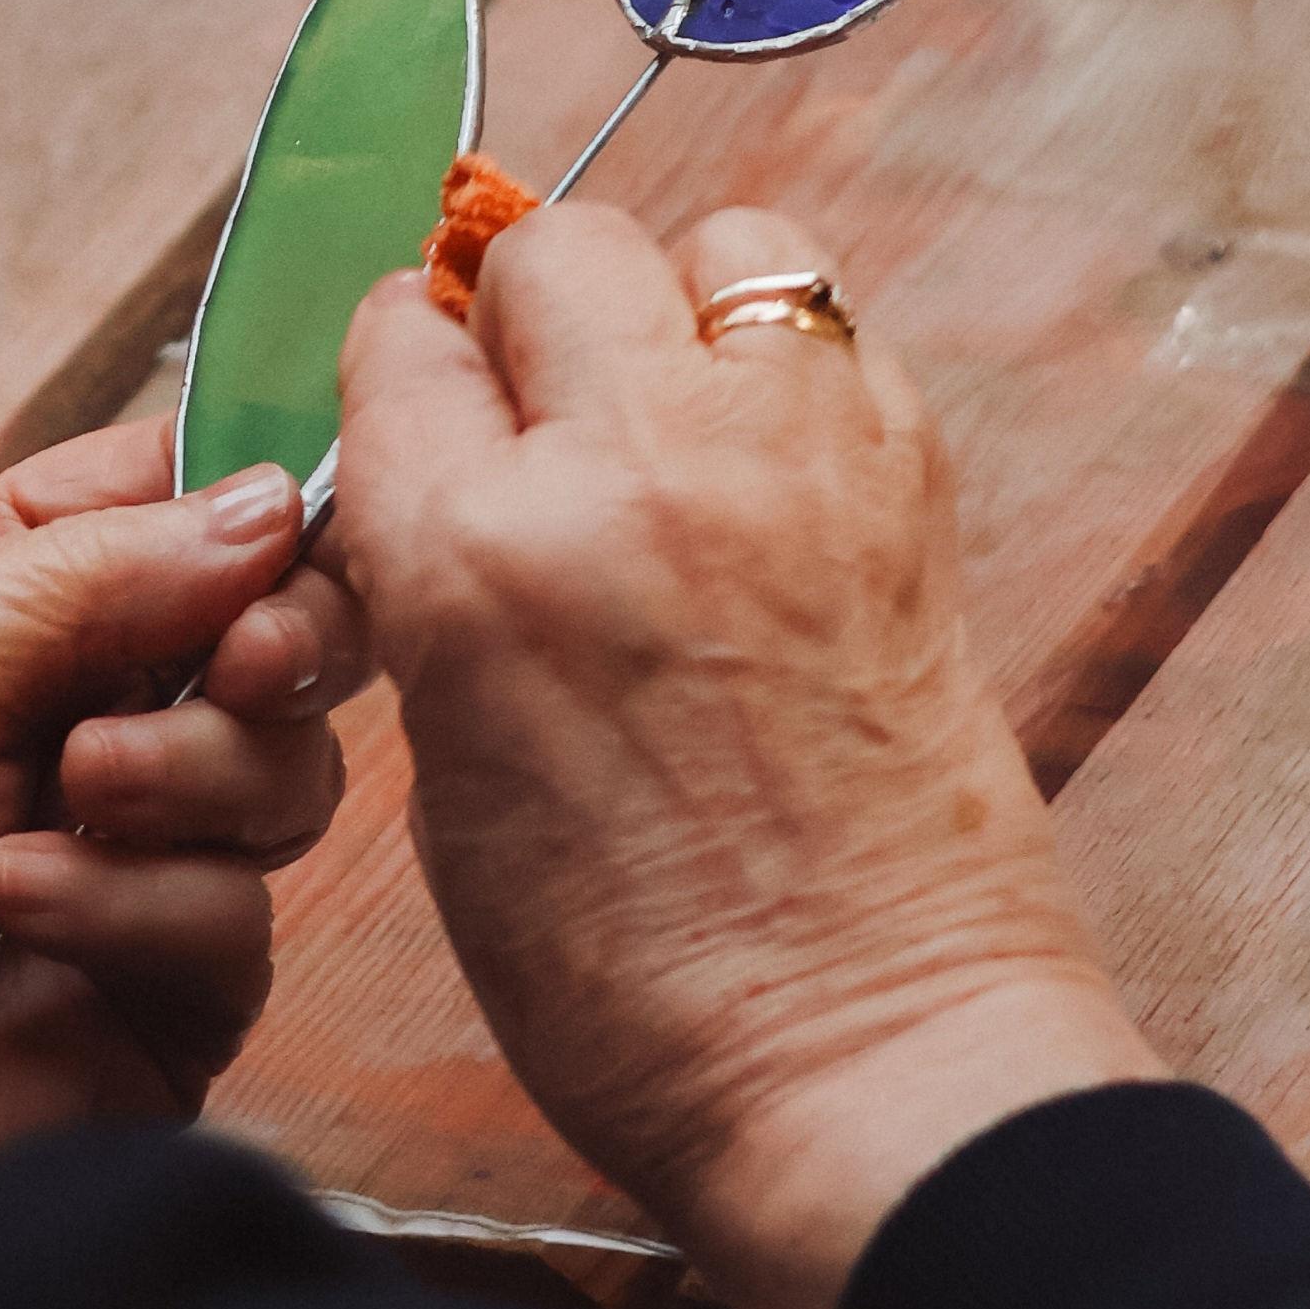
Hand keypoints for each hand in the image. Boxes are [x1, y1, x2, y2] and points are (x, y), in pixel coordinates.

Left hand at [0, 418, 367, 1259]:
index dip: (239, 499)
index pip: (171, 503)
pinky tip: (24, 901)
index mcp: (7, 600)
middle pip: (274, 630)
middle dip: (275, 633)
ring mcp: (142, 850)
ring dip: (194, 767)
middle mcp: (91, 713)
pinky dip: (140, 900)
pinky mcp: (171, 986)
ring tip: (73, 789)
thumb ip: (80, 577)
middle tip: (238, 658)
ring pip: (286, 770)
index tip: (269, 514)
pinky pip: (238, 916)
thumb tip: (263, 505)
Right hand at [330, 204, 1162, 1308]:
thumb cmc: (635, 976)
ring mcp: (788, 459)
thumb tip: (451, 471)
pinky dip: (784, 370)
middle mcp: (628, 469)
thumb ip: (431, 587)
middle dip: (527, 313)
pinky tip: (761, 475)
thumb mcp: (442, 772)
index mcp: (470, 556)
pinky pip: (832, 331)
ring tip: (667, 417)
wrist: (864, 1063)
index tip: (422, 407)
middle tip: (539, 407)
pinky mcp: (911, 481)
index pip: (398, 340)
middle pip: (550, 246)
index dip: (404, 374)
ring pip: (715, 245)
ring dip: (674, 307)